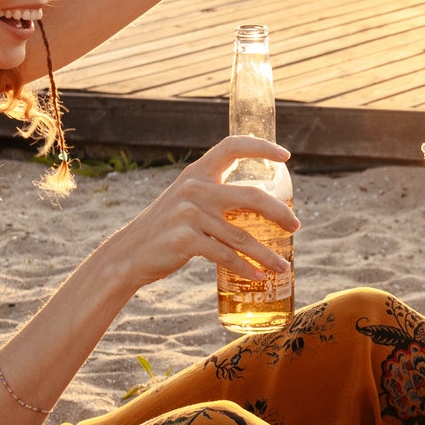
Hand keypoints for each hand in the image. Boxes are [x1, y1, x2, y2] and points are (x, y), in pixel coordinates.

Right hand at [103, 135, 295, 289]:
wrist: (129, 253)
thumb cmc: (166, 229)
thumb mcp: (187, 202)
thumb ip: (215, 196)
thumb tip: (261, 202)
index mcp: (197, 173)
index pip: (232, 147)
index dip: (261, 147)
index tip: (286, 157)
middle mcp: (195, 188)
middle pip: (252, 195)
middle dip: (279, 212)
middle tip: (296, 227)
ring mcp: (189, 213)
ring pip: (242, 235)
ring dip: (267, 254)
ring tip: (284, 267)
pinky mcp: (186, 239)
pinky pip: (225, 255)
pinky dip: (245, 268)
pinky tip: (258, 277)